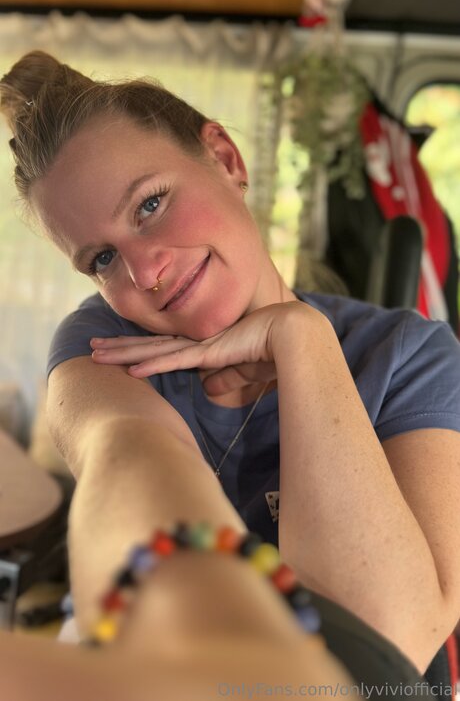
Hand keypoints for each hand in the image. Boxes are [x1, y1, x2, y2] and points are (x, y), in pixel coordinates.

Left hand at [90, 302, 306, 394]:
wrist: (294, 336)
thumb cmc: (275, 353)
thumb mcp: (246, 371)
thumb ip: (227, 378)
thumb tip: (208, 390)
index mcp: (205, 346)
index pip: (164, 348)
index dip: (140, 348)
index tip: (118, 351)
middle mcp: (197, 342)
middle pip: (150, 345)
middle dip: (120, 347)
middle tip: (92, 348)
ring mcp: (200, 345)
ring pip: (154, 350)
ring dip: (124, 353)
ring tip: (96, 354)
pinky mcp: (209, 352)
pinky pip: (174, 361)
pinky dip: (152, 365)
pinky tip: (130, 369)